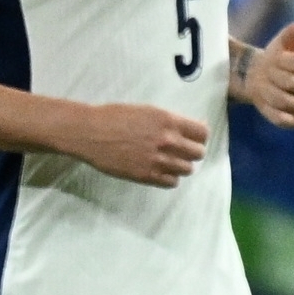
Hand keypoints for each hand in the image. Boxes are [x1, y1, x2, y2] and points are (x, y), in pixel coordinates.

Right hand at [65, 101, 211, 183]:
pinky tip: (161, 171)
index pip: (202, 133)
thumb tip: (190, 128)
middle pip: (198, 153)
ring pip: (187, 169)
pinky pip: (172, 182)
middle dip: (193, 152)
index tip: (195, 138)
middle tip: (183, 151)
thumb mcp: (148, 111)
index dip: (200, 136)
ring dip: (182, 166)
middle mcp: (168, 141)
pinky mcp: (147, 176)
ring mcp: (158, 160)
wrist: (91, 133)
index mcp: (169, 121)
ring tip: (170, 162)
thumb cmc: (116, 116)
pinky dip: (170, 178)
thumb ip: (170, 121)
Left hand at [237, 20, 293, 128]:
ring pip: (285, 101)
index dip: (286, 61)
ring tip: (265, 85)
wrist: (265, 77)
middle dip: (275, 76)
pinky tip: (266, 100)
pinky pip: (283, 119)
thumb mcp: (282, 43)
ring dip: (269, 92)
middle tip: (268, 72)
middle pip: (292, 83)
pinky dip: (271, 110)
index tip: (276, 57)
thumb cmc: (277, 57)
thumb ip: (290, 36)